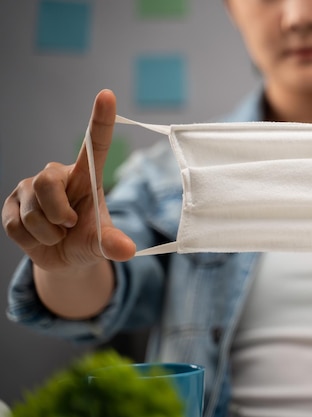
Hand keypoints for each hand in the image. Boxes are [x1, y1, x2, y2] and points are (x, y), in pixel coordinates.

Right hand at [2, 90, 135, 271]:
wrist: (64, 258)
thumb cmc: (87, 240)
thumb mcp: (102, 243)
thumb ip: (112, 243)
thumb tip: (126, 250)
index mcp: (85, 176)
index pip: (94, 144)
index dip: (100, 119)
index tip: (107, 95)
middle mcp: (56, 176)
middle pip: (47, 184)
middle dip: (58, 214)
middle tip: (70, 226)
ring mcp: (30, 188)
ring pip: (32, 211)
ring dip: (48, 233)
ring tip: (57, 234)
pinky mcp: (10, 204)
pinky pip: (16, 225)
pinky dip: (32, 240)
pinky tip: (39, 237)